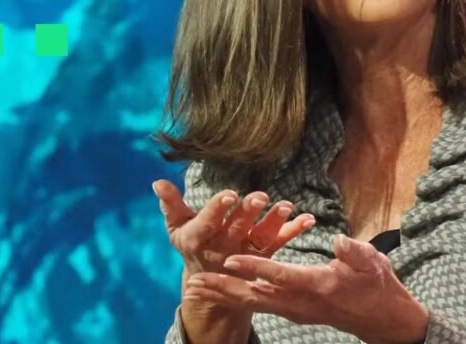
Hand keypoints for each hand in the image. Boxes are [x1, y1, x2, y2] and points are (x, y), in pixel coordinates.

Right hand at [152, 179, 315, 279]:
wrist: (210, 283)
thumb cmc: (193, 243)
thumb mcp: (178, 227)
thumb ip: (171, 205)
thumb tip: (157, 182)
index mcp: (198, 239)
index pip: (207, 223)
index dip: (217, 210)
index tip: (228, 195)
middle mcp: (222, 248)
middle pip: (236, 230)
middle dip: (247, 214)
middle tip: (260, 196)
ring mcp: (245, 254)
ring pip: (260, 239)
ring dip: (273, 222)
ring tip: (286, 207)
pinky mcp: (263, 257)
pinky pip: (279, 243)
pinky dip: (293, 231)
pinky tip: (308, 219)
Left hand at [184, 233, 429, 343]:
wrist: (383, 319)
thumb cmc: (377, 285)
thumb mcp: (371, 262)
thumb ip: (353, 252)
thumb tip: (338, 240)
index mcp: (317, 285)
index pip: (280, 275)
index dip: (254, 268)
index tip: (230, 260)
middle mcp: (301, 302)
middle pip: (255, 296)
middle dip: (223, 289)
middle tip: (193, 282)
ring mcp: (297, 310)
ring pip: (254, 303)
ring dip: (224, 295)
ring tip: (195, 288)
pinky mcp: (295, 312)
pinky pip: (261, 306)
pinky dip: (238, 299)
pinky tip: (221, 293)